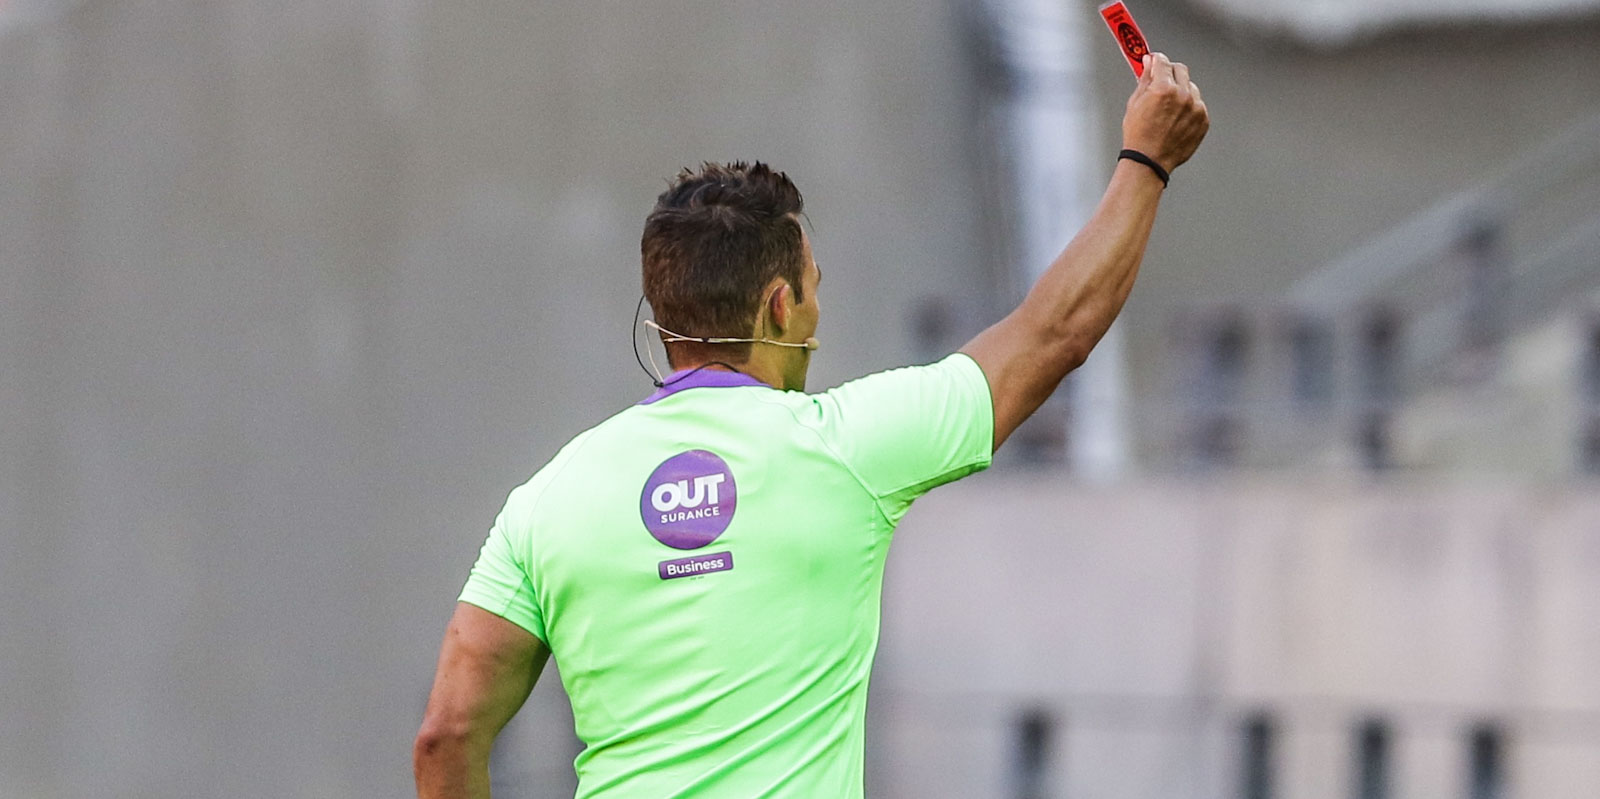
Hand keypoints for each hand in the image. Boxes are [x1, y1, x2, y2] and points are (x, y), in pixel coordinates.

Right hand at [1121, 52, 1209, 173]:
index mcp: (1163, 89)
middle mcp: (1183, 95)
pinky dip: (1189, 106)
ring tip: (1169, 107)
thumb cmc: (1139, 136)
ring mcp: (1196, 108)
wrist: (1149, 161)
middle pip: (1180, 69)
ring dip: (1181, 90)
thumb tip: (1148, 63)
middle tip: (1161, 83)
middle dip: (1170, 73)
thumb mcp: (1135, 103)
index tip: (1155, 61)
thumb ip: (1145, 79)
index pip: (1163, 61)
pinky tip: (1176, 118)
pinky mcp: (1203, 120)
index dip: (1156, 60)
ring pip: (1191, 86)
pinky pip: (1198, 104)